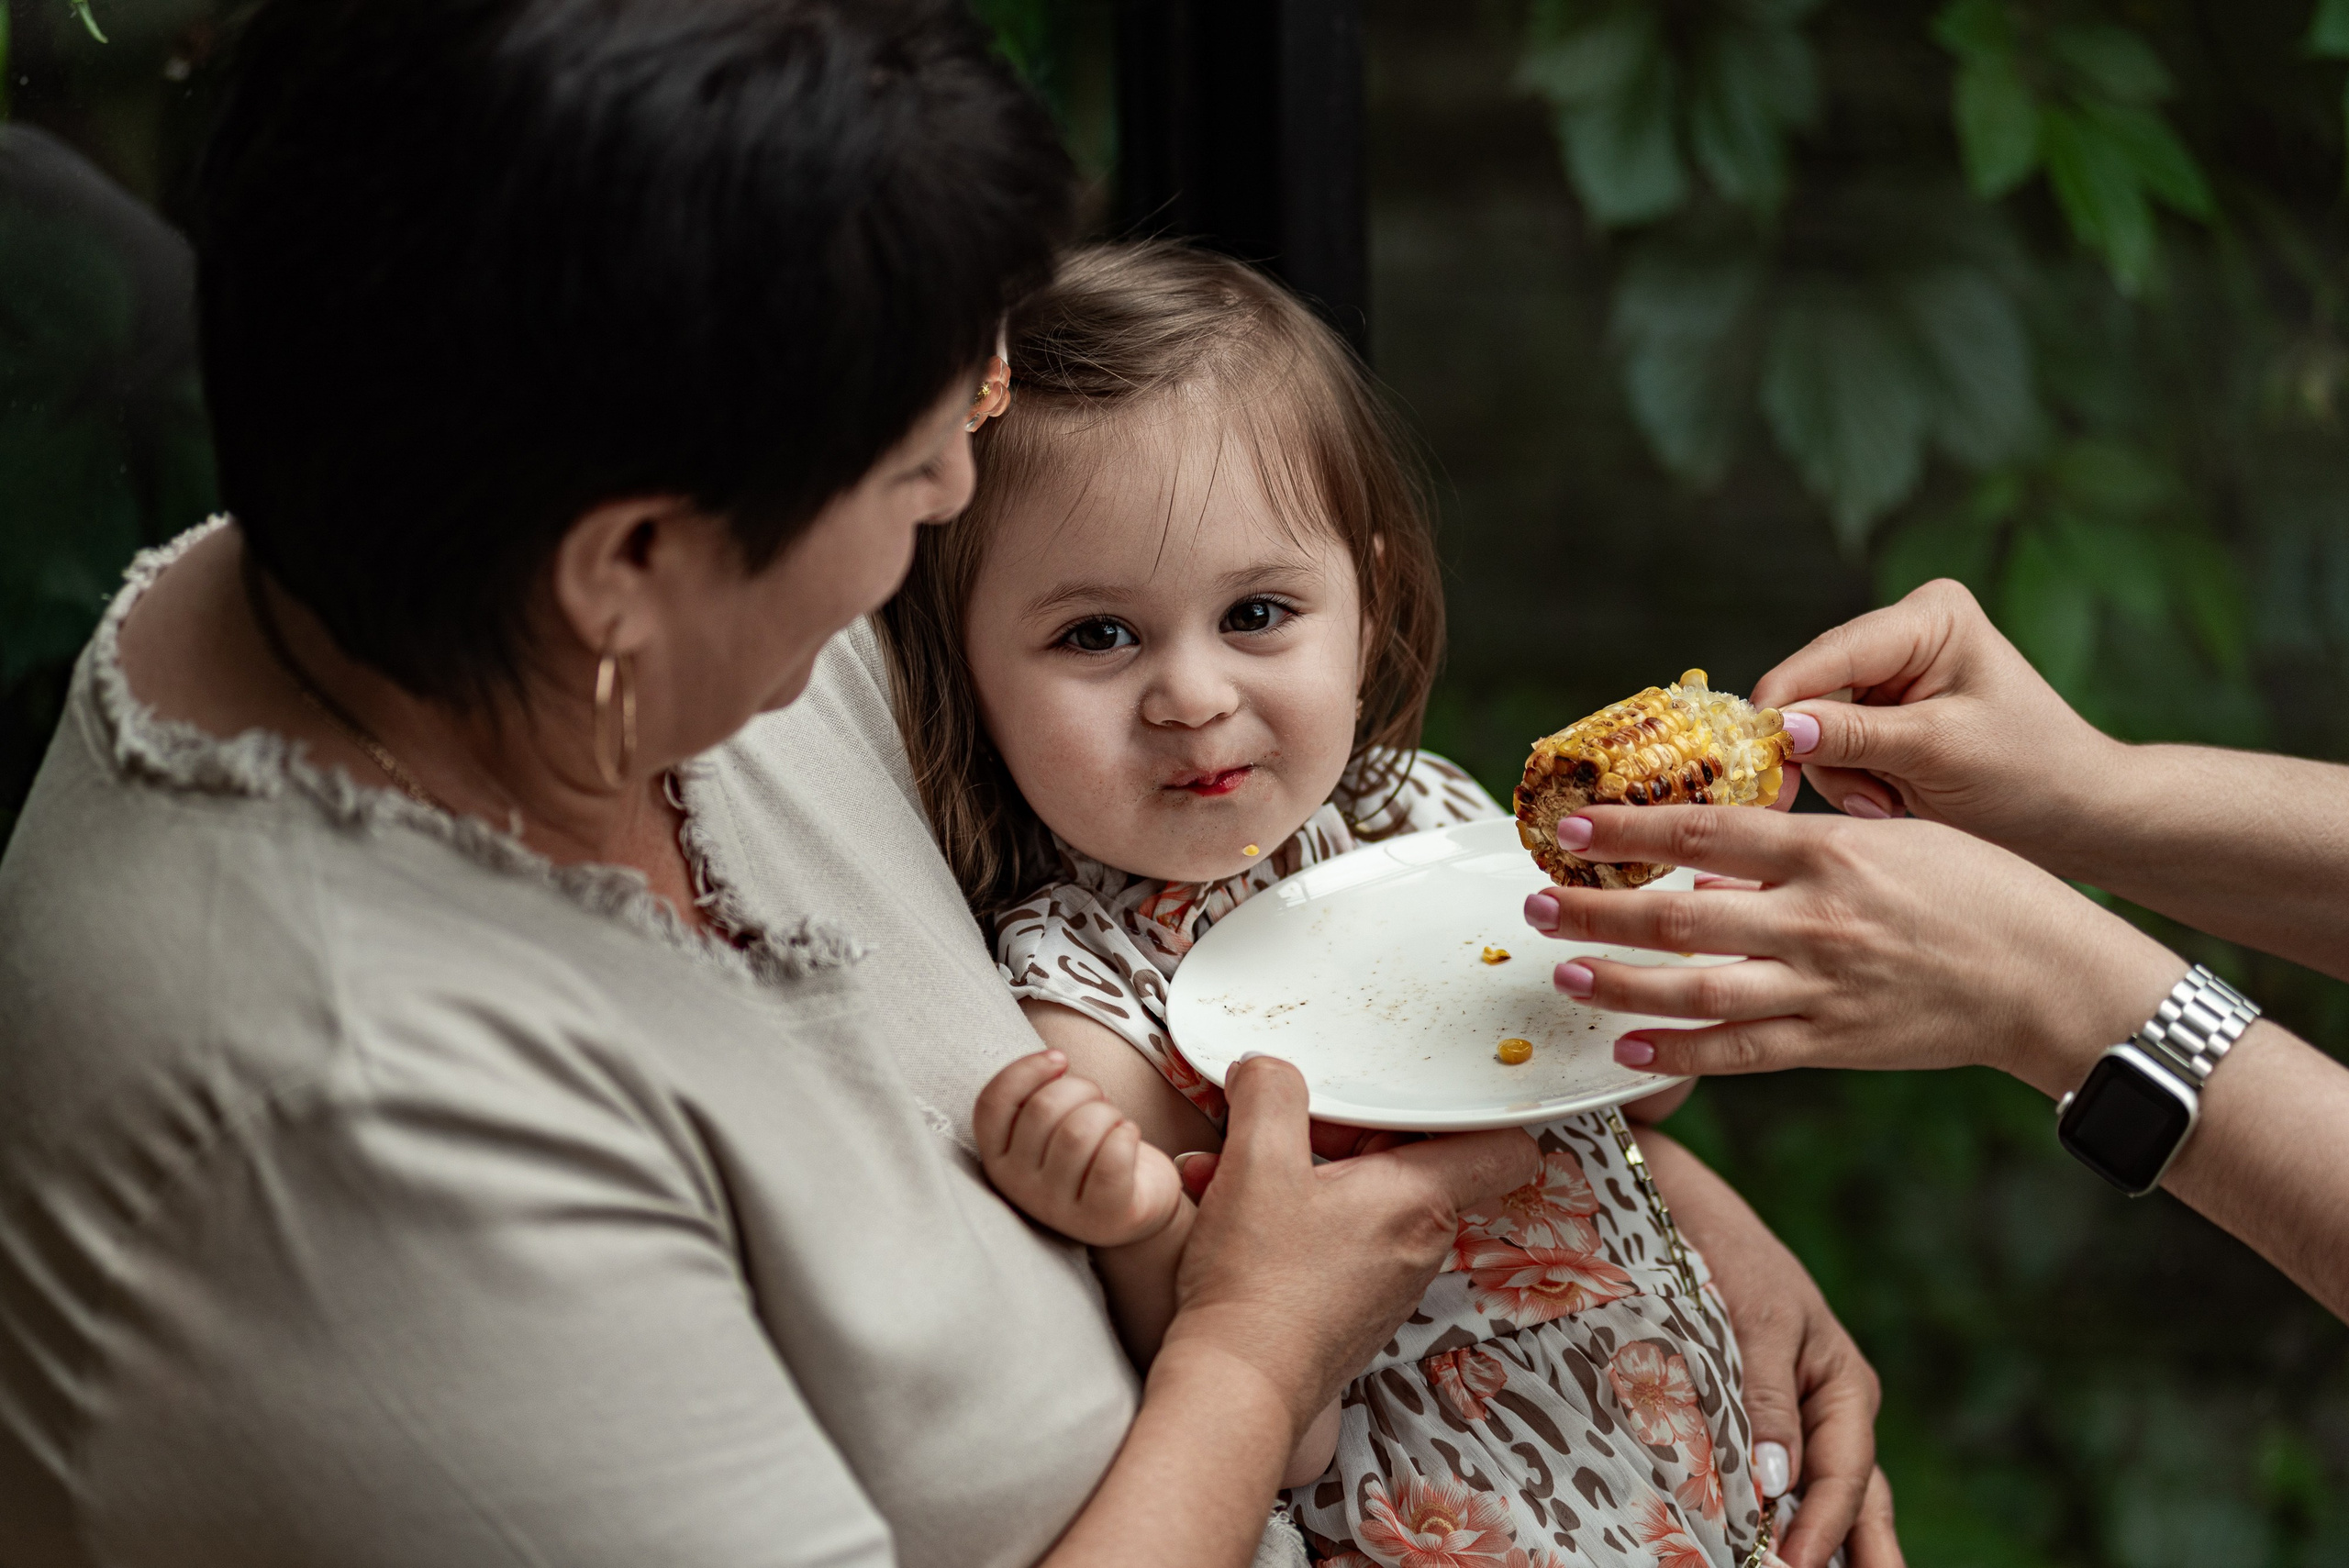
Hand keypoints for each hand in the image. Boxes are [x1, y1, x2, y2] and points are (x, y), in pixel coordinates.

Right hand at [973, 1050, 1184, 1247]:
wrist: (1137, 1201)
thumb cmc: (1091, 1153)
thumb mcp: (1050, 1126)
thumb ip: (1036, 1097)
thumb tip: (1054, 1061)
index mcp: (998, 1158)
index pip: (992, 1105)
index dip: (1025, 1070)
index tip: (1059, 1059)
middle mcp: (1018, 1186)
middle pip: (1042, 1109)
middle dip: (1081, 1088)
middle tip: (1098, 1101)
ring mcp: (1056, 1207)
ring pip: (1078, 1132)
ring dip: (1107, 1113)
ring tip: (1114, 1123)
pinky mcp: (1100, 1217)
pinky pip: (1112, 1159)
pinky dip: (1127, 1135)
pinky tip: (1128, 1138)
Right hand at [1161, 1056, 1539, 1430]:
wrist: (1237, 1384)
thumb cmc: (1260, 1285)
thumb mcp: (1258, 1160)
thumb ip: (1270, 1093)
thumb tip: (1268, 1071)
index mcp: (1420, 1200)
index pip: (1507, 1147)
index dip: (1474, 1110)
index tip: (1419, 1094)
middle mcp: (1420, 1244)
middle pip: (1416, 1161)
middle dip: (1352, 1133)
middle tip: (1297, 1126)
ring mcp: (1390, 1283)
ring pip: (1368, 1200)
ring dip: (1310, 1174)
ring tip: (1244, 1171)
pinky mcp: (1355, 1308)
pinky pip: (1340, 1240)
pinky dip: (1297, 1217)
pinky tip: (1237, 1216)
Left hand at [1524, 806, 2183, 1096]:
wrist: (2049, 976)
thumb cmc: (1979, 890)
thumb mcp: (1892, 837)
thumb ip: (1804, 843)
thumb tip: (1713, 845)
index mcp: (1830, 852)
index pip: (1707, 830)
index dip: (1630, 829)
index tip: (1572, 827)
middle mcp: (1817, 919)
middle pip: (1681, 913)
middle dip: (1596, 911)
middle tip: (1535, 904)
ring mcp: (1823, 987)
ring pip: (1697, 989)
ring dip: (1619, 984)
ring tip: (1562, 974)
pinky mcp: (1834, 1040)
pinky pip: (1743, 1052)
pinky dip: (1682, 1053)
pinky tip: (1629, 1048)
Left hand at [1637, 1132, 1900, 1567]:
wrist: (1688, 1210)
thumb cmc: (1727, 1255)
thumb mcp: (1755, 1320)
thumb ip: (1767, 1401)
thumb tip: (1774, 1483)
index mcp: (1844, 1386)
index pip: (1845, 1475)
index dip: (1822, 1527)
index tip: (1792, 1566)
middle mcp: (1833, 1409)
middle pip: (1860, 1498)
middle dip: (1862, 1555)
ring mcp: (1803, 1415)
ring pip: (1830, 1495)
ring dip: (1832, 1545)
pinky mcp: (1764, 1416)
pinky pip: (1788, 1477)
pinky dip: (1791, 1517)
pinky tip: (1779, 1547)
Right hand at [1751, 578, 2115, 851]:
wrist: (2077, 815)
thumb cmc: (2030, 772)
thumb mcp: (1937, 752)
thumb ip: (1853, 737)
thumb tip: (1779, 730)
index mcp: (1929, 617)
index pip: (1830, 654)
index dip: (1784, 703)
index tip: (1752, 755)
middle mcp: (1904, 635)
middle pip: (1813, 689)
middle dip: (1822, 751)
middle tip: (1848, 801)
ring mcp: (1892, 676)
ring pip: (1815, 725)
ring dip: (1840, 775)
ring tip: (1887, 807)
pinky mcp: (1885, 716)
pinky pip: (1832, 746)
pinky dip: (1851, 781)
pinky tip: (1890, 803)